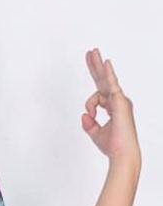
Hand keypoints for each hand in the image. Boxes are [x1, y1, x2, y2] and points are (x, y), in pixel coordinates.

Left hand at [82, 49, 139, 166]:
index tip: (89, 116)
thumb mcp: (95, 133)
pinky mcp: (119, 102)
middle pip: (104, 80)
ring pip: (104, 81)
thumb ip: (89, 123)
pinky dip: (108, 74)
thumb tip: (83, 114)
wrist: (121, 153)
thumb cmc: (112, 145)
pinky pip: (112, 84)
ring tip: (91, 52)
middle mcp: (118, 101)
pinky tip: (105, 62)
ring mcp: (120, 100)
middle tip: (90, 52)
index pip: (98, 96)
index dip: (90, 104)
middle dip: (96, 66)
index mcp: (113, 106)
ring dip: (97, 66)